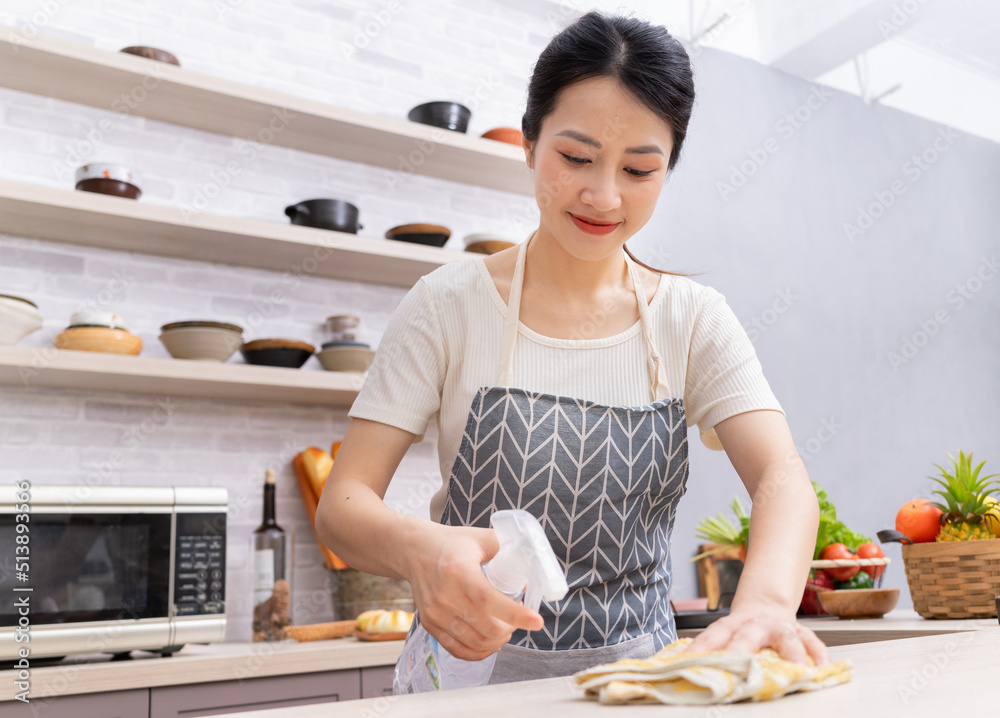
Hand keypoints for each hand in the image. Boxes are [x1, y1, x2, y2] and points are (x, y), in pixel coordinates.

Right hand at [402, 523, 543, 660]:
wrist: (415, 550)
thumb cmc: (452, 543)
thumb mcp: (481, 537)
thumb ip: (508, 547)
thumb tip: (534, 566)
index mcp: (458, 570)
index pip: (488, 599)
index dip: (514, 614)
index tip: (536, 620)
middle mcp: (444, 595)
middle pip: (485, 627)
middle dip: (511, 628)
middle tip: (520, 620)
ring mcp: (435, 613)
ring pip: (475, 642)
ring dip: (498, 640)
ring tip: (506, 629)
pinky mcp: (429, 624)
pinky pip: (458, 649)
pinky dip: (479, 651)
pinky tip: (491, 642)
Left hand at [684, 605, 829, 665]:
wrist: (766, 607)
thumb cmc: (741, 630)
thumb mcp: (724, 637)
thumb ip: (711, 652)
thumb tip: (682, 670)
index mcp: (730, 625)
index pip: (713, 636)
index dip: (702, 650)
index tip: (692, 665)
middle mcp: (755, 624)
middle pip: (747, 636)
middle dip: (743, 651)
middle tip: (741, 669)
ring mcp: (780, 627)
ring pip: (786, 638)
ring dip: (792, 654)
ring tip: (797, 671)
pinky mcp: (801, 632)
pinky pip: (812, 642)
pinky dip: (819, 655)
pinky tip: (823, 669)